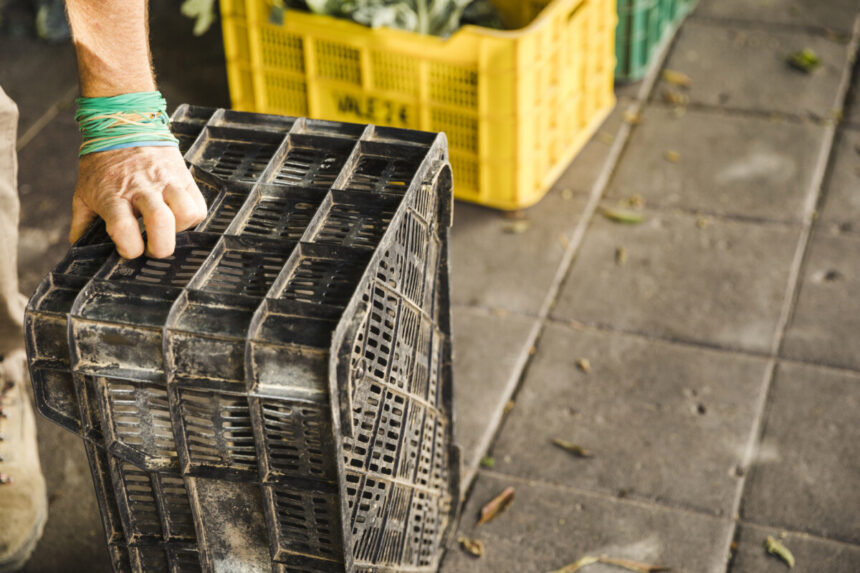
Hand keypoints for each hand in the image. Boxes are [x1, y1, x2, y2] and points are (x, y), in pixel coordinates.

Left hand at [69, 146, 207, 258]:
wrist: (123, 123)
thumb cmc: (102, 162)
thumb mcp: (83, 192)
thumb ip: (82, 224)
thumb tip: (80, 250)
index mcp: (113, 195)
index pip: (123, 229)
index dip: (129, 249)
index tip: (129, 250)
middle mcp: (142, 188)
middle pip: (161, 224)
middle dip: (160, 247)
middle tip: (153, 249)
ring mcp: (165, 182)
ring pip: (186, 214)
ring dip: (180, 230)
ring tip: (169, 230)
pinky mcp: (184, 177)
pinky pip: (199, 206)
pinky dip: (191, 218)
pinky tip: (178, 216)